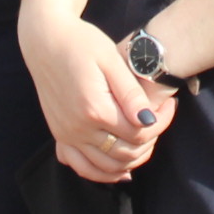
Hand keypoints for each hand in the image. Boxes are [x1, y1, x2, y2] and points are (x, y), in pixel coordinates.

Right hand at [21, 13, 166, 183]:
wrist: (45, 40)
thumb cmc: (81, 43)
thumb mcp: (111, 60)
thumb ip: (130, 93)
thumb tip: (148, 120)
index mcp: (95, 109)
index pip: (139, 133)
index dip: (161, 123)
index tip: (168, 105)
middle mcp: (78, 128)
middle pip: (125, 153)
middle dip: (150, 141)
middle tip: (158, 119)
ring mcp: (66, 134)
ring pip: (106, 167)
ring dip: (131, 161)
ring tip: (144, 139)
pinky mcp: (59, 134)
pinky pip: (80, 166)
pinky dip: (101, 173)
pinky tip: (118, 168)